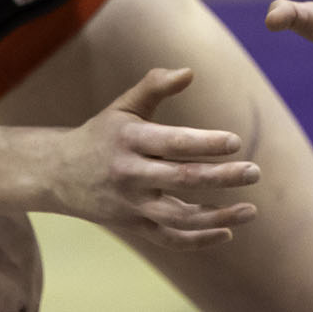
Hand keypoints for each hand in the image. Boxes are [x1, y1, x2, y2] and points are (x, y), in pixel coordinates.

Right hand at [53, 68, 260, 249]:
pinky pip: (169, 239)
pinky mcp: (134, 226)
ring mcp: (132, 204)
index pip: (174, 143)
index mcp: (130, 139)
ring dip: (218, 216)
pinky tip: (227, 231)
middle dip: (222, 177)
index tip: (236, 142)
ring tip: (251, 210)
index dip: (206, 143)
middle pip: (182, 179)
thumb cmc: (102, 134)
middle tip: (254, 172)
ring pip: (179, 217)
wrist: (58, 174)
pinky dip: (198, 241)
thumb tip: (189, 72)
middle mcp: (130, 174)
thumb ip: (154, 87)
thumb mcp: (123, 107)